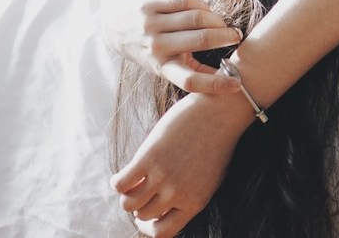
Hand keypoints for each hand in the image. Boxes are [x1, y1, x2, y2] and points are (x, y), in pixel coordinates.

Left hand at [103, 0, 242, 93]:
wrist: (112, 25)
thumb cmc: (147, 49)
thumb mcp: (163, 66)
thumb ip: (192, 71)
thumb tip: (227, 82)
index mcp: (161, 67)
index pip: (189, 80)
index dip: (215, 83)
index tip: (236, 83)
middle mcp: (156, 47)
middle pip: (201, 40)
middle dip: (225, 37)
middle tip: (236, 36)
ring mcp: (152, 24)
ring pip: (196, 18)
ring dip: (216, 20)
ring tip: (222, 24)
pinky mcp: (151, 4)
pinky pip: (186, 2)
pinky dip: (203, 6)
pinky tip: (207, 11)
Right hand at [111, 93, 249, 236]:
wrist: (220, 113)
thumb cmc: (215, 143)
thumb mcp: (209, 178)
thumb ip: (188, 196)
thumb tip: (161, 210)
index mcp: (195, 203)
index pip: (163, 232)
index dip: (149, 226)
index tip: (146, 215)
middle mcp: (178, 194)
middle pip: (143, 214)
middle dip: (139, 204)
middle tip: (141, 188)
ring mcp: (163, 176)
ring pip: (129, 203)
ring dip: (127, 195)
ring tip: (133, 181)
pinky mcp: (149, 158)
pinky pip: (120, 184)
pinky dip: (118, 181)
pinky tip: (125, 172)